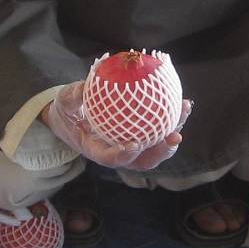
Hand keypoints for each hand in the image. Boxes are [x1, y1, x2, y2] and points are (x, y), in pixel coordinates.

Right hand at [43, 81, 191, 172]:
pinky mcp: (141, 135)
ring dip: (173, 133)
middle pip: (143, 159)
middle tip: (174, 136)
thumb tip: (84, 87)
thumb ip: (73, 96)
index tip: (133, 145)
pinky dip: (172, 119)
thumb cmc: (68, 111)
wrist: (73, 115)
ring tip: (184, 111)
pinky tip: (182, 101)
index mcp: (96, 149)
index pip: (110, 158)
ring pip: (156, 147)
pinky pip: (158, 130)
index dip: (122, 155)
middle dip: (160, 151)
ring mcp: (131, 145)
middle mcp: (117, 151)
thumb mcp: (64, 102)